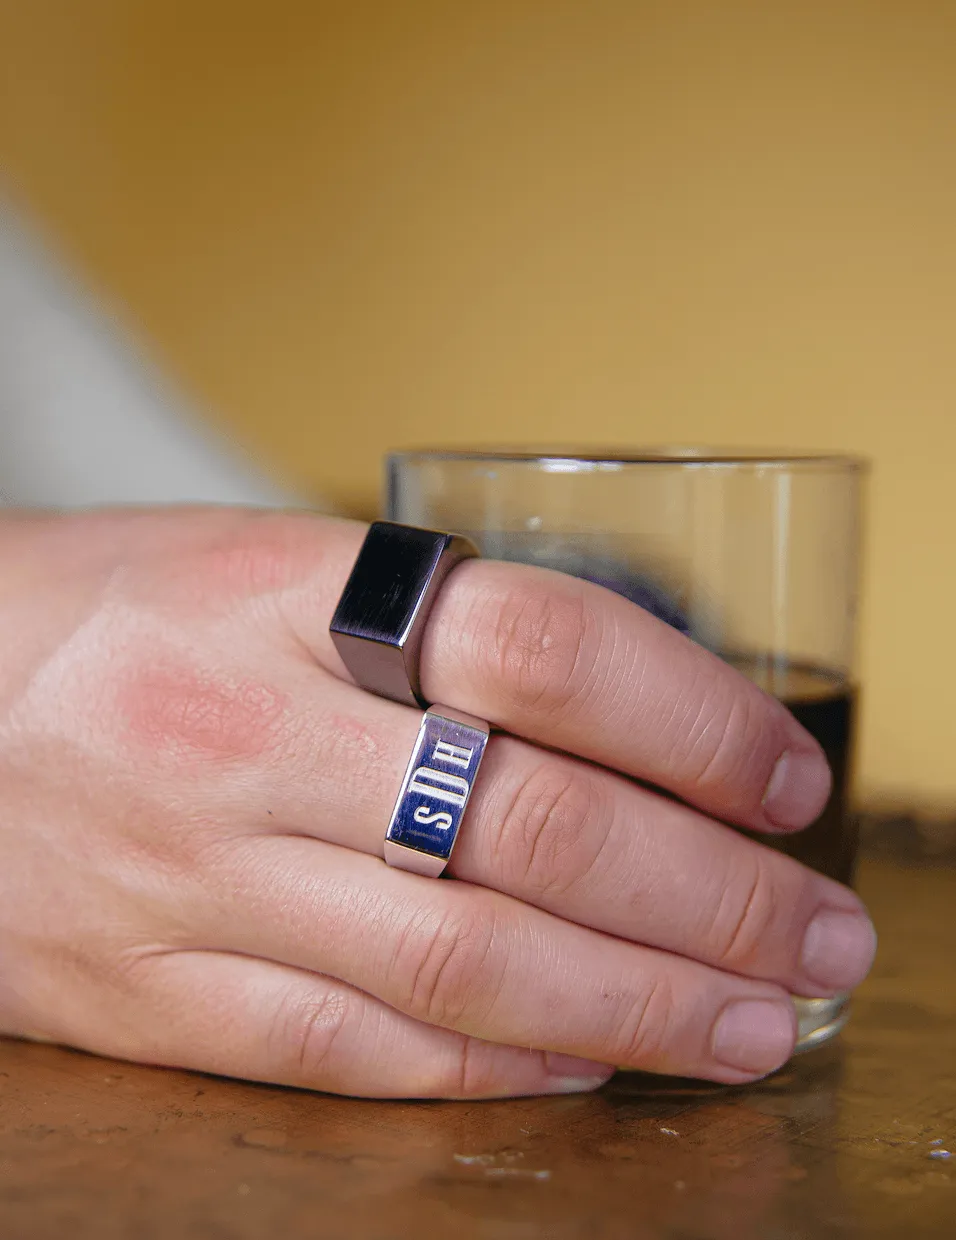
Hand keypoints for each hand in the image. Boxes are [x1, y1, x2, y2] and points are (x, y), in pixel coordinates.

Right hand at [0, 508, 875, 1097]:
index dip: (694, 717)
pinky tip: (589, 1058)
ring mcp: (190, 875)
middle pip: (531, 827)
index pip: (540, 645)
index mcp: (286, 592)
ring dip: (638, 1005)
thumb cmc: (123, 614)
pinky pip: (354, 1046)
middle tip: (821, 937)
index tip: (784, 780)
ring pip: (462, 963)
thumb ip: (432, 632)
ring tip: (754, 1025)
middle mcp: (242, 732)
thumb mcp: (269, 563)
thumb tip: (631, 720)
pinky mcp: (148, 994)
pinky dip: (496, 1060)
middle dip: (711, 897)